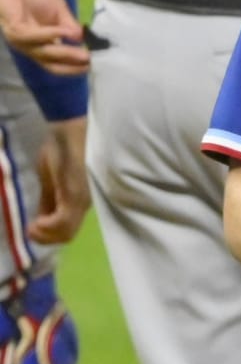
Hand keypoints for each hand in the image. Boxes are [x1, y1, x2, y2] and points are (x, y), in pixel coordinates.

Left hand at [0, 0, 88, 74]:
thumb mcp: (59, 10)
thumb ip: (69, 25)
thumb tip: (83, 39)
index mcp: (40, 43)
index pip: (55, 62)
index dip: (72, 66)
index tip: (93, 64)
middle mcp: (29, 46)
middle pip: (49, 63)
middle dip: (70, 64)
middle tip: (90, 62)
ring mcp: (20, 39)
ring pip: (42, 53)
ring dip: (64, 54)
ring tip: (84, 53)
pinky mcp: (13, 28)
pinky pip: (32, 36)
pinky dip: (50, 35)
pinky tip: (65, 32)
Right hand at [29, 116, 89, 244]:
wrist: (68, 126)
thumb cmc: (61, 146)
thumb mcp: (51, 177)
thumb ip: (50, 197)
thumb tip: (42, 217)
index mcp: (81, 196)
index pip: (68, 227)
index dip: (49, 233)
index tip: (33, 226)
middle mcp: (87, 200)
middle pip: (68, 234)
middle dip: (45, 237)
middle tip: (31, 229)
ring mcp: (82, 198)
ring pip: (66, 233)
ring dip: (44, 235)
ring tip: (32, 226)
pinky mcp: (75, 194)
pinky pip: (63, 223)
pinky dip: (46, 228)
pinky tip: (35, 222)